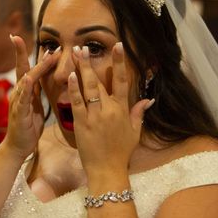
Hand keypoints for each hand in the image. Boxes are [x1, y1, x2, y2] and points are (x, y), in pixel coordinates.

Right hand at [4, 35, 58, 159]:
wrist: (19, 146)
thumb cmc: (29, 125)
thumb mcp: (36, 103)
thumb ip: (38, 88)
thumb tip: (47, 72)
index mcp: (25, 90)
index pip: (26, 67)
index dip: (25, 52)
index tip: (23, 36)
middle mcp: (19, 92)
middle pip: (24, 69)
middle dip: (23, 53)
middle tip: (26, 38)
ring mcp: (18, 102)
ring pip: (26, 80)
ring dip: (37, 67)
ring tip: (48, 55)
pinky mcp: (20, 113)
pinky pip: (23, 98)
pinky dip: (25, 87)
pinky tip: (28, 78)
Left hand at [69, 42, 152, 178]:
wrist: (107, 170)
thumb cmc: (121, 152)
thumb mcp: (135, 132)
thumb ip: (139, 113)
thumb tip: (147, 100)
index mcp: (122, 110)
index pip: (123, 81)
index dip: (120, 62)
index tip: (118, 46)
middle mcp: (109, 109)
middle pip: (100, 80)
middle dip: (91, 62)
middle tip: (83, 47)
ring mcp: (95, 116)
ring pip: (88, 88)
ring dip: (82, 69)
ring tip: (76, 54)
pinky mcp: (81, 123)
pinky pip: (77, 102)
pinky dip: (74, 89)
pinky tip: (70, 76)